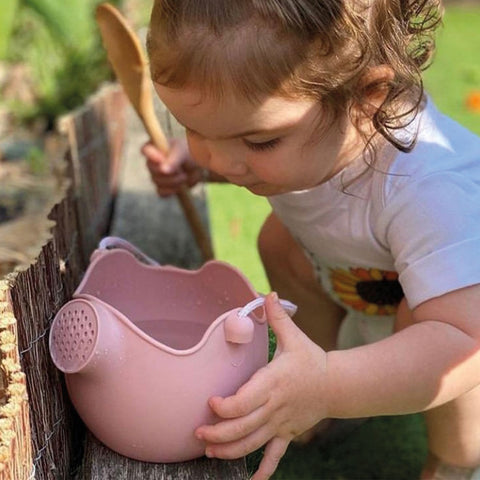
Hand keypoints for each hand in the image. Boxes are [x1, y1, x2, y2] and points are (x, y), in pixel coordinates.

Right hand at [141, 138, 203, 196]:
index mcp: (156, 147)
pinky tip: (180, 186)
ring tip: (184, 176)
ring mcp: (157, 175)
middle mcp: (153, 161)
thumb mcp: (184, 152)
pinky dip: (172, 190)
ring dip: (173, 181)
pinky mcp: (163, 187)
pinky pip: (161, 192)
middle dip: (167, 171)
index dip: (152, 156)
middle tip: (180, 170)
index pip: (145, 150)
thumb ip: (174, 159)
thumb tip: (163, 170)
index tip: (162, 159)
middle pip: (151, 168)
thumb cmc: (190, 153)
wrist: (200, 167)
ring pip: (157, 182)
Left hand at [195, 292, 328, 479]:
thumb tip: (267, 294)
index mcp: (273, 382)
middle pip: (243, 427)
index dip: (225, 406)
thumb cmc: (311, 359)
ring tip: (209, 452)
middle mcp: (275, 407)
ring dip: (230, 452)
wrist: (336, 385)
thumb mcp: (295, 337)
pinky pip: (275, 457)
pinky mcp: (287, 434)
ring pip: (253, 444)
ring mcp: (281, 424)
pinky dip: (264, 471)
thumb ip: (278, 318)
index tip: (210, 402)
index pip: (245, 401)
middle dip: (218, 433)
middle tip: (197, 433)